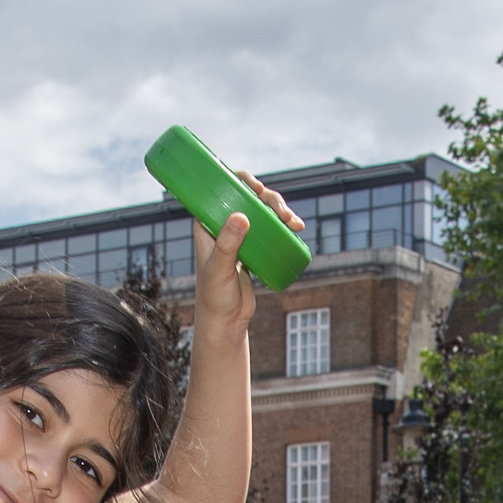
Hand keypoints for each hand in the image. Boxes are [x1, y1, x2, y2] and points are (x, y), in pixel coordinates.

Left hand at [188, 172, 304, 334]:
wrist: (226, 321)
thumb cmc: (215, 296)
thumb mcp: (220, 269)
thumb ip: (227, 244)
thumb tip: (242, 216)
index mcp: (206, 222)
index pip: (222, 189)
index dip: (241, 180)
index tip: (258, 188)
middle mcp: (222, 225)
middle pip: (248, 198)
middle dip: (270, 199)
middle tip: (284, 213)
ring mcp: (239, 236)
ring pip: (262, 212)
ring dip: (281, 212)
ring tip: (296, 224)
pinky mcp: (253, 248)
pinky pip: (270, 229)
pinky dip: (284, 226)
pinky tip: (296, 229)